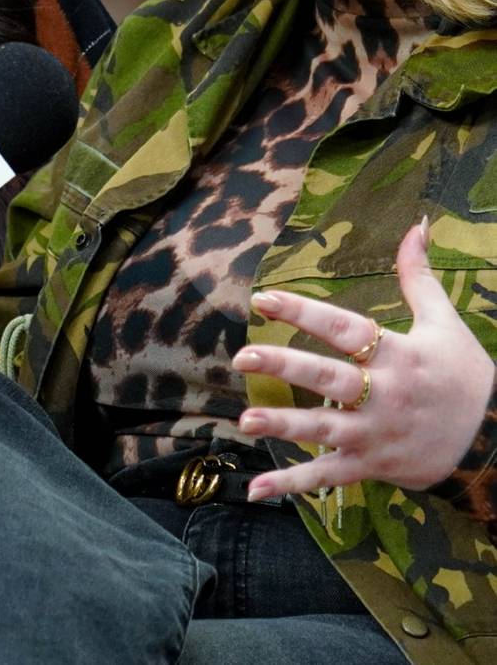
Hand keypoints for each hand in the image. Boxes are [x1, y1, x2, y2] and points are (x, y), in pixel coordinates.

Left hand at [233, 219, 495, 500]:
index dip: (304, 313)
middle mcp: (384, 394)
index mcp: (398, 354)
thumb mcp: (445, 322)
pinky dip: (293, 483)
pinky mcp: (373, 466)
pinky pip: (328, 476)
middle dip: (286, 367)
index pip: (344, 328)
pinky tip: (257, 487)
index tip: (264, 298)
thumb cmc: (467, 376)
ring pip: (324, 429)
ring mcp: (376, 434)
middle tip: (244, 357)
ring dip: (284, 425)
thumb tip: (415, 225)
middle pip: (329, 378)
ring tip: (245, 419)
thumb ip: (418, 275)